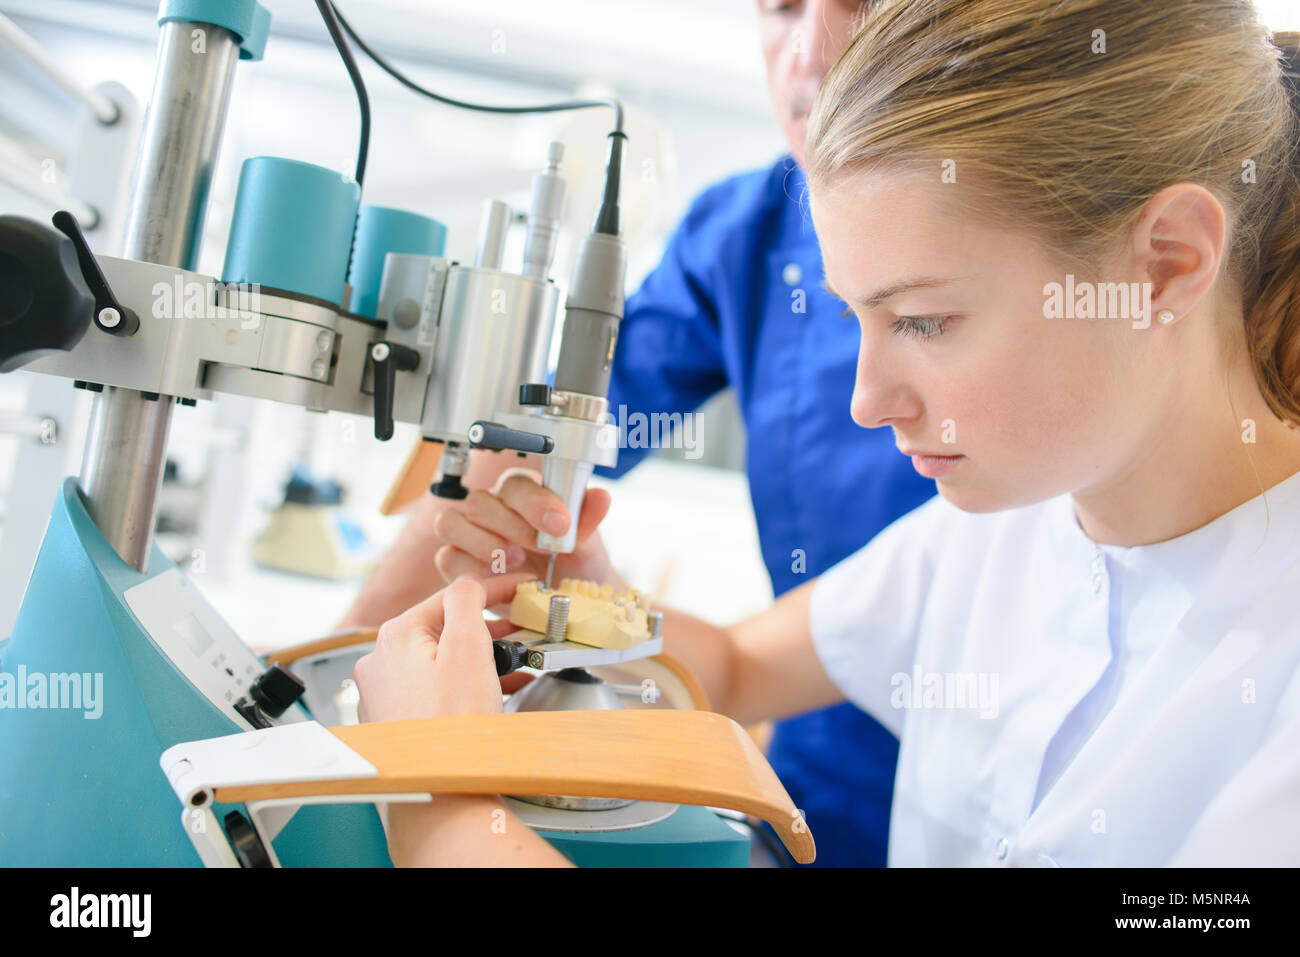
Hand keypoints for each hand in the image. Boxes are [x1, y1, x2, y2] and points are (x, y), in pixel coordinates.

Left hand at [353, 573, 532, 723]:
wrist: (440, 796)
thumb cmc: (452, 729)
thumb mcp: (467, 648)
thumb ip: (466, 602)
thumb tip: (467, 583)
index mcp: (396, 636)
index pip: (451, 596)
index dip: (493, 589)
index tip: (521, 588)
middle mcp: (381, 662)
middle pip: (444, 628)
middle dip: (488, 628)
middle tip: (523, 631)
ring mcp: (384, 694)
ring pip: (440, 660)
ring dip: (479, 659)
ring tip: (514, 666)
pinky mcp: (395, 720)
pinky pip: (433, 688)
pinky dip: (463, 684)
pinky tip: (491, 692)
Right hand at [432, 467, 622, 589]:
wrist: (564, 598)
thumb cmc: (572, 563)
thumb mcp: (587, 543)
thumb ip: (587, 520)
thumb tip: (601, 497)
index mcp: (522, 493)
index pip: (517, 484)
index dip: (536, 503)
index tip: (560, 525)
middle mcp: (491, 507)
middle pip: (479, 502)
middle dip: (512, 527)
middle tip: (540, 549)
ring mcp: (468, 533)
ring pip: (450, 523)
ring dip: (482, 543)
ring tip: (515, 560)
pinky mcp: (456, 562)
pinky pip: (446, 556)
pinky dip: (469, 568)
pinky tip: (497, 578)